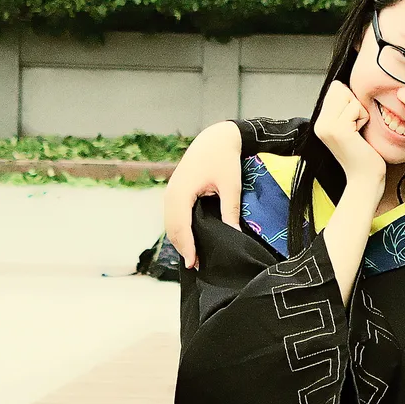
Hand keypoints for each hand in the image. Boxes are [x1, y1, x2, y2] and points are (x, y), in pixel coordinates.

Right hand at [164, 121, 243, 268]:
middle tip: (195, 265)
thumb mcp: (231, 185)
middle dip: (181, 247)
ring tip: (192, 256)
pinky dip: (178, 229)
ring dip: (178, 239)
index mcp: (182, 191)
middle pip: (171, 227)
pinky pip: (172, 215)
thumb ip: (230, 210)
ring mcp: (171, 191)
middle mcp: (171, 193)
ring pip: (169, 222)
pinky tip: (188, 238)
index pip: (181, 225)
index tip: (194, 263)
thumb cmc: (224, 158)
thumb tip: (235, 234)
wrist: (216, 138)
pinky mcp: (175, 190)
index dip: (187, 246)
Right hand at [314, 82, 386, 192]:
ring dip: (360, 112)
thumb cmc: (363, 155)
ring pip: (348, 97)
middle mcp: (319, 124)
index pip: (335, 88)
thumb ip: (342, 108)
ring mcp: (326, 126)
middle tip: (355, 128)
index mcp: (320, 122)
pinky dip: (363, 119)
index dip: (350, 102)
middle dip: (354, 104)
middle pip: (340, 89)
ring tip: (357, 132)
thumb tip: (341, 86)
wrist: (364, 179)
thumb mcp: (348, 127)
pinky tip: (359, 135)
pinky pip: (355, 107)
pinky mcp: (338, 130)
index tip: (352, 124)